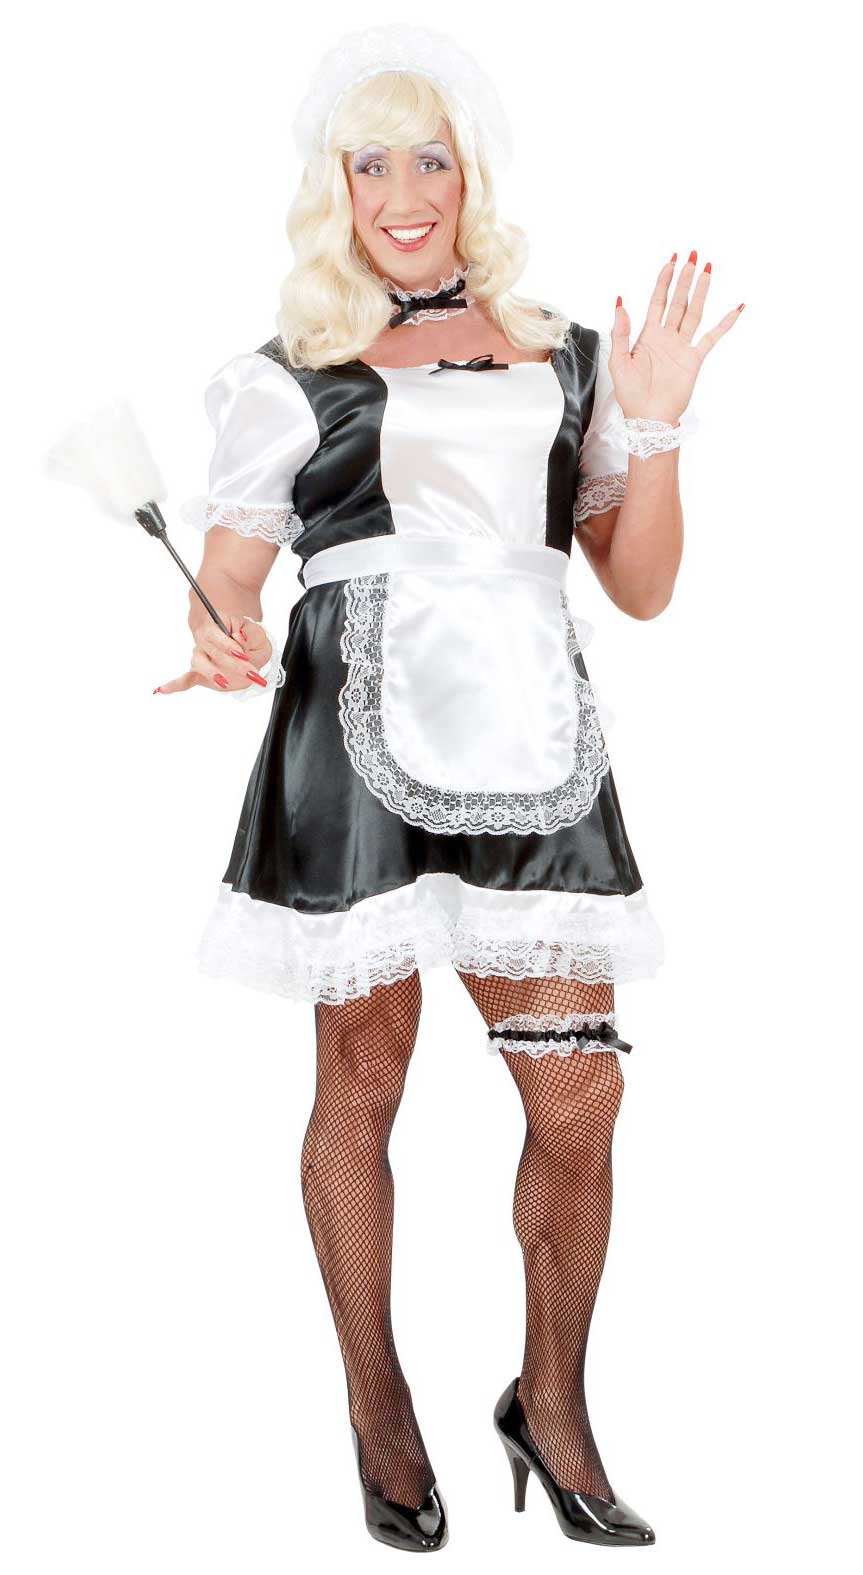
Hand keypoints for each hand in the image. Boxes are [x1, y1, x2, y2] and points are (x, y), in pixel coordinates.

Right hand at [154, 613, 271, 694]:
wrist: (247, 650)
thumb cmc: (251, 641)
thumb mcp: (259, 635)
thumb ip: (252, 634)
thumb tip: (240, 637)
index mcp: (217, 625)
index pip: (216, 634)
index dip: (228, 645)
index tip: (242, 654)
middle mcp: (205, 639)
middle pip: (211, 651)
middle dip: (231, 663)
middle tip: (249, 672)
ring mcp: (202, 656)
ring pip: (199, 662)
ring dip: (211, 672)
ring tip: (223, 681)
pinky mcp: (201, 673)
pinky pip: (185, 678)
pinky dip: (174, 685)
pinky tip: (161, 690)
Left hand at [610, 251, 744, 422]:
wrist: (648, 419)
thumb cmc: (631, 394)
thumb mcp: (619, 362)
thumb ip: (621, 332)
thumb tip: (620, 302)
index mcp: (648, 335)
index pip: (658, 300)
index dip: (664, 280)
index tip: (671, 261)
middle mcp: (667, 337)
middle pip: (679, 301)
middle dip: (685, 278)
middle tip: (693, 255)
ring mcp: (682, 346)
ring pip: (694, 312)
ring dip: (701, 291)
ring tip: (708, 269)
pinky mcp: (695, 359)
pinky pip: (712, 338)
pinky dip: (725, 323)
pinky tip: (736, 308)